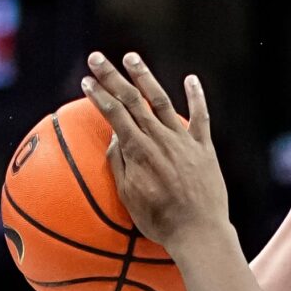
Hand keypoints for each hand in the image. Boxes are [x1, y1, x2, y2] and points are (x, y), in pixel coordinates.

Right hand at [81, 53, 228, 249]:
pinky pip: (202, 117)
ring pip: (162, 101)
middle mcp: (160, 139)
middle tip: (97, 58)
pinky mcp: (204, 148)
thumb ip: (120, 164)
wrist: (199, 232)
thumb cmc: (161, 222)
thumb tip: (114, 137)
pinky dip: (197, 96)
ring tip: (131, 57)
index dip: (99, 95)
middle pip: (133, 100)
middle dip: (112, 77)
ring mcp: (184, 141)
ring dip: (145, 77)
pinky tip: (191, 79)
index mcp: (139, 151)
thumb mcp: (129, 197)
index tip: (87, 81)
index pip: (114, 114)